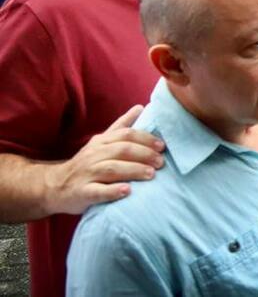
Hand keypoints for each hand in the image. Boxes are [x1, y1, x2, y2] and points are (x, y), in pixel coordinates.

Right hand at [43, 106, 163, 214]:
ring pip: (111, 169)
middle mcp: (93, 155)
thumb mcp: (101, 142)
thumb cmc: (86, 163)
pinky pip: (97, 191)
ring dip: (133, 170)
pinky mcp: (81, 193)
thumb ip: (121, 126)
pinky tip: (127, 191)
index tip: (162, 146)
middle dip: (144, 154)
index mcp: (101, 142)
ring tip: (151, 174)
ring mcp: (86, 174)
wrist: (54, 186)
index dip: (146, 139)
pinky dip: (112, 191)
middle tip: (161, 162)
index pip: (126, 135)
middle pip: (121, 150)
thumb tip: (140, 107)